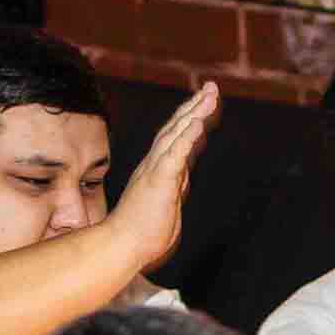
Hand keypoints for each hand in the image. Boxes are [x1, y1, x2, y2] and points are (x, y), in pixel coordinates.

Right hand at [105, 83, 217, 277]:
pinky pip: (175, 154)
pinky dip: (186, 136)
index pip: (174, 137)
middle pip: (176, 128)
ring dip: (193, 114)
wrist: (123, 246)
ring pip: (176, 134)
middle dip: (194, 106)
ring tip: (208, 97)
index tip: (203, 102)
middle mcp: (154, 164)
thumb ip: (173, 186)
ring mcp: (155, 171)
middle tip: (211, 88)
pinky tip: (197, 122)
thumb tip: (181, 178)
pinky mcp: (159, 181)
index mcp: (157, 169)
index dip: (188, 118)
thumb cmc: (142, 231)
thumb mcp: (165, 202)